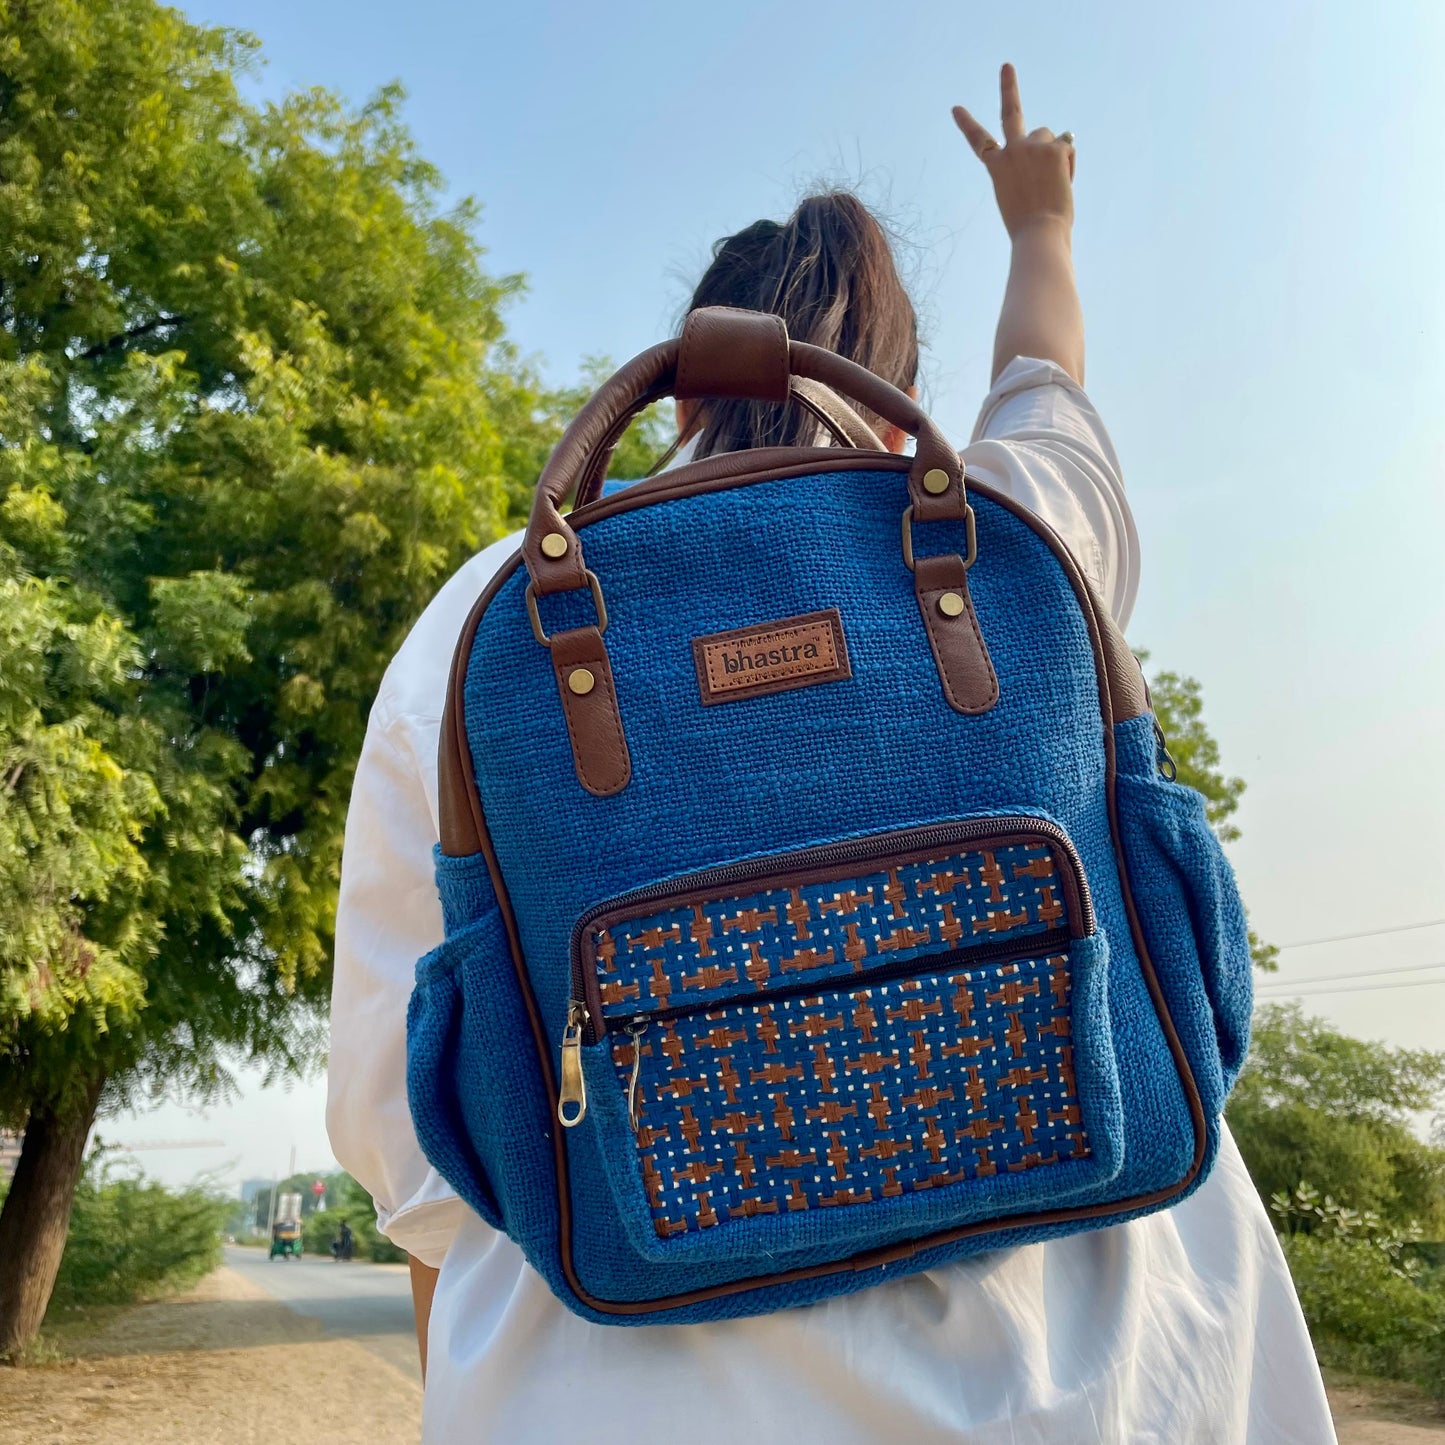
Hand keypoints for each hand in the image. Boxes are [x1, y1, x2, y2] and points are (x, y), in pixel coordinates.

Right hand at [953, 64, 1074, 240]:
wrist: (1038, 233)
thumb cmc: (1028, 226)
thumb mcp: (1018, 195)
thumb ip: (1029, 169)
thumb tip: (1060, 145)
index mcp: (997, 167)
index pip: (979, 141)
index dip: (967, 124)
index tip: (956, 108)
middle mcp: (1012, 150)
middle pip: (1011, 112)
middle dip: (1008, 88)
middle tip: (1006, 66)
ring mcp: (1033, 146)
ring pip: (1050, 137)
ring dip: (1054, 153)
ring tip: (1052, 183)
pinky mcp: (1054, 148)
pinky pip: (1066, 149)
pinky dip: (1068, 166)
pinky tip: (1062, 184)